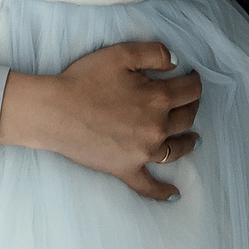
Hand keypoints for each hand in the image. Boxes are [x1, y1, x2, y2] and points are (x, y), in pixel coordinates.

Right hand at [0, 39, 203, 200]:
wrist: (54, 111)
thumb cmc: (84, 80)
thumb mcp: (121, 53)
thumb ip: (154, 53)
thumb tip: (175, 63)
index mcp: (158, 98)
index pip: (190, 90)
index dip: (194, 81)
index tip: (191, 77)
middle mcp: (156, 128)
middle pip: (187, 118)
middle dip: (191, 107)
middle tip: (188, 101)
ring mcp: (142, 152)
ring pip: (176, 149)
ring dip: (188, 143)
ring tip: (194, 139)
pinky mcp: (125, 169)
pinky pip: (147, 185)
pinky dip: (162, 192)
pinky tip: (175, 195)